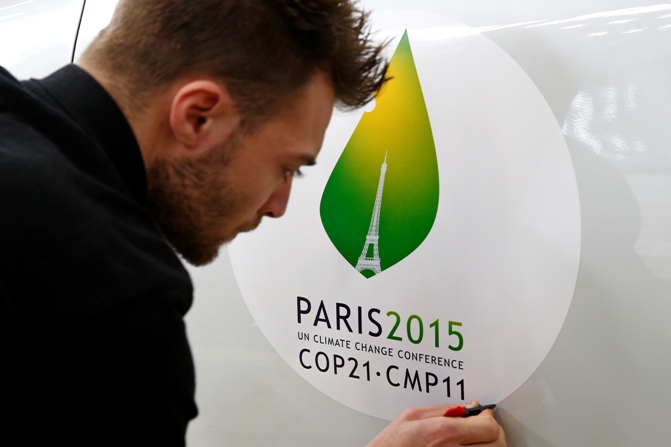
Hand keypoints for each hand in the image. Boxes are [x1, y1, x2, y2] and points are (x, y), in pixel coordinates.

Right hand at [366, 402, 505, 446]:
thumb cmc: (392, 444)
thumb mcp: (412, 416)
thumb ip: (442, 409)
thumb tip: (466, 407)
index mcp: (445, 432)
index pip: (488, 426)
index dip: (489, 418)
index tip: (483, 415)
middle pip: (497, 444)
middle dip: (493, 433)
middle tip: (481, 428)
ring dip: (488, 445)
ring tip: (476, 439)